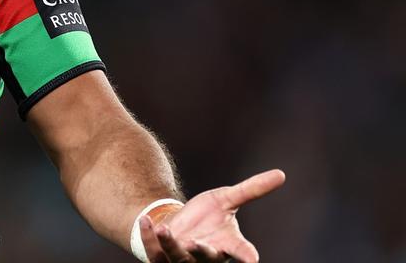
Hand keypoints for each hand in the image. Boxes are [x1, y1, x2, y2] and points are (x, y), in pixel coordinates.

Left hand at [139, 169, 285, 262]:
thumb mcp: (227, 199)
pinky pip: (154, 252)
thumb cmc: (208, 215)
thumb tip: (281, 174)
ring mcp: (185, 259)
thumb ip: (252, 190)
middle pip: (207, 257)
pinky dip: (149, 238)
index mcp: (228, 244)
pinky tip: (146, 221)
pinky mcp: (163, 257)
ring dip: (170, 245)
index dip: (246, 256)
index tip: (252, 259)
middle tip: (196, 243)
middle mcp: (207, 255)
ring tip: (163, 229)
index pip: (241, 252)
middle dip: (202, 251)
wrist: (180, 225)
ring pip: (178, 257)